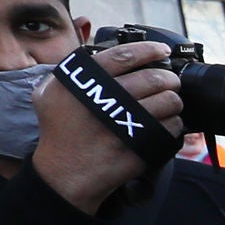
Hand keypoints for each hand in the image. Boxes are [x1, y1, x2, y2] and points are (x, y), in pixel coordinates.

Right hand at [31, 38, 180, 212]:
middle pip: (154, 78)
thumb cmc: (59, 131)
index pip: (124, 55)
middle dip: (168, 78)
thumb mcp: (50, 92)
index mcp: (86, 80)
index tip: (162, 50)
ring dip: (173, 100)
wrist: (65, 174)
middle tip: (170, 81)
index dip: (149, 50)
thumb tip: (95, 51)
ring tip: (168, 103)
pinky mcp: (141, 145)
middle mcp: (107, 98)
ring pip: (168, 101)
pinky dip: (173, 123)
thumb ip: (72, 70)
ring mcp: (125, 123)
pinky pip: (171, 126)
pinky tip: (165, 124)